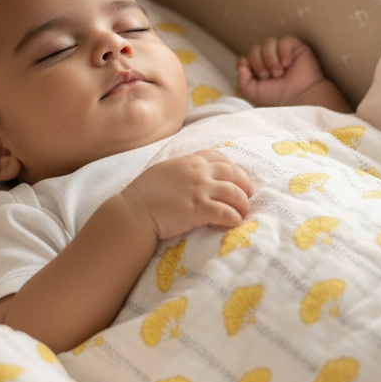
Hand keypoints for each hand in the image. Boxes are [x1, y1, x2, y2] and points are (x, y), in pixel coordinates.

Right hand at [118, 150, 252, 239]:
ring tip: (243, 212)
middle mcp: (198, 172)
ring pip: (235, 193)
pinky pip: (226, 213)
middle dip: (245, 185)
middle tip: (247, 197)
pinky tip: (235, 224)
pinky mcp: (199, 209)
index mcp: (190, 161)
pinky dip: (234, 218)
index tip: (236, 179)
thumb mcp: (164, 172)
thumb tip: (191, 176)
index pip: (220, 158)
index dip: (233, 168)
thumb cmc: (143, 195)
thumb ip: (181, 170)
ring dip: (243, 204)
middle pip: (234, 174)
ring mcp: (200, 190)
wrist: (133, 212)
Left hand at [237, 36, 328, 107]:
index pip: (245, 58)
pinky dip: (283, 52)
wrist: (300, 98)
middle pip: (255, 50)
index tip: (257, 77)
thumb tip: (241, 63)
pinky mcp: (296, 47)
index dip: (247, 65)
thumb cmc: (278, 97)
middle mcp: (269, 59)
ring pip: (268, 43)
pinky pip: (284, 41)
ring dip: (270, 59)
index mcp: (258, 69)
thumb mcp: (253, 92)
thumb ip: (241, 80)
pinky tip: (287, 64)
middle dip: (258, 63)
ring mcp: (282, 52)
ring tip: (279, 72)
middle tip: (268, 76)